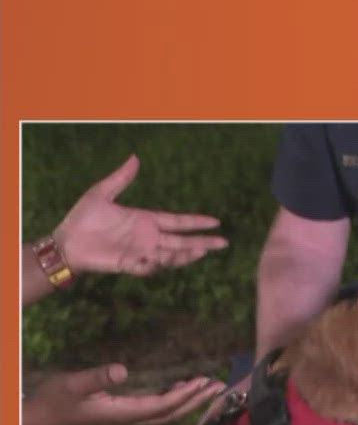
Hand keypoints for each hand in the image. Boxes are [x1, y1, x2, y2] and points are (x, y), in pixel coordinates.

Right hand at [22, 365, 224, 424]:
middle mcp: (130, 420)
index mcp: (122, 413)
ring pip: (167, 414)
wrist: (42, 420)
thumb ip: (96, 377)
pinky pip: (156, 411)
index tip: (204, 381)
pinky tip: (179, 388)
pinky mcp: (123, 416)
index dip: (185, 395)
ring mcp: (128, 420)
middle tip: (220, 384)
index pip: (163, 406)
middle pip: (173, 413)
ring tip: (208, 386)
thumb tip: (122, 369)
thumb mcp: (72, 385)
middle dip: (197, 400)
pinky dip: (174, 401)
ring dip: (189, 401)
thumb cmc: (55, 400)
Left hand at [52, 155, 227, 277]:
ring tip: (202, 251)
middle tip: (224, 243)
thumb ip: (121, 178)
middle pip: (182, 241)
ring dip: (187, 255)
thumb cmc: (82, 218)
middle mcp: (148, 238)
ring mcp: (141, 252)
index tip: (216, 222)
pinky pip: (148, 267)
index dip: (197, 222)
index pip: (178, 221)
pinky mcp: (130, 264)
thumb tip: (134, 157)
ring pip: (171, 256)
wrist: (66, 242)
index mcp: (146, 220)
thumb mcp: (102, 193)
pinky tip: (164, 260)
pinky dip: (157, 265)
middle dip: (203, 242)